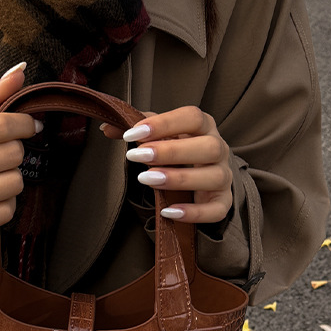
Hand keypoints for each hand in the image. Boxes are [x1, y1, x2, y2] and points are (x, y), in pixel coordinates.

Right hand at [0, 62, 41, 238]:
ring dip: (11, 177)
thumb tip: (21, 71)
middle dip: (14, 151)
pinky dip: (4, 203)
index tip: (29, 125)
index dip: (24, 123)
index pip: (1, 126)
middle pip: (12, 155)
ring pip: (14, 183)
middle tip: (0, 153)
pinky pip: (7, 211)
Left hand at [103, 106, 232, 222]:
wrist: (202, 175)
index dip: (163, 123)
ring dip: (179, 178)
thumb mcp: (158, 136)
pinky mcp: (222, 201)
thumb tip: (107, 128)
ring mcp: (223, 176)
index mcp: (204, 126)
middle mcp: (219, 149)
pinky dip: (194, 213)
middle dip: (171, 151)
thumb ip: (136, 130)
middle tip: (137, 156)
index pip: (192, 117)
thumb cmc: (178, 150)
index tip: (132, 134)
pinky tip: (168, 211)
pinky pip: (216, 210)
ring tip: (148, 179)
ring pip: (214, 177)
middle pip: (209, 146)